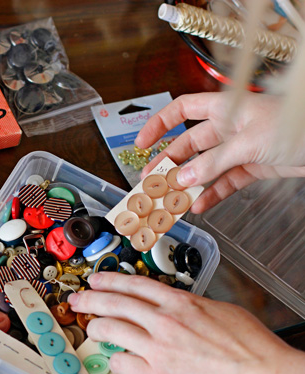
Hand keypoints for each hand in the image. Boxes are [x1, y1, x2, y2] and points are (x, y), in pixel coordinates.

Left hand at [68, 272, 304, 373]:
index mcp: (180, 302)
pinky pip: (121, 362)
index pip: (134, 284)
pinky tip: (115, 359)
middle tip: (78, 299)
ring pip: (110, 330)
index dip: (110, 280)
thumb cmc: (250, 347)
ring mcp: (156, 348)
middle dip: (90, 299)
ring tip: (91, 328)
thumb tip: (175, 306)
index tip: (96, 280)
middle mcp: (163, 321)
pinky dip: (115, 359)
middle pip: (114, 303)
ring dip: (96, 327)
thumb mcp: (219, 310)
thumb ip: (190, 306)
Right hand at [136, 92, 304, 213]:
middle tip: (151, 181)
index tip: (142, 143)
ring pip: (204, 167)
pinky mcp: (252, 167)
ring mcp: (240, 148)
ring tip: (170, 198)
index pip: (183, 110)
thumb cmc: (298, 126)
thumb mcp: (248, 142)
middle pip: (189, 144)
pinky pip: (224, 182)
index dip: (159, 124)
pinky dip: (212, 194)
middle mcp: (229, 127)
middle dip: (169, 163)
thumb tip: (184, 178)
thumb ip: (213, 161)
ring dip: (188, 183)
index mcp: (225, 109)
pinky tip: (199, 205)